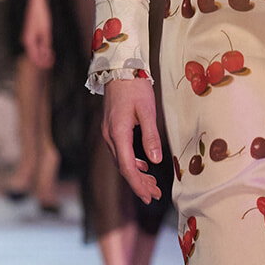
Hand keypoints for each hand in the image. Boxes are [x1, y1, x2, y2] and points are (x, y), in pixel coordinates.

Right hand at [22, 0, 52, 69]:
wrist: (37, 4)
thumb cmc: (40, 16)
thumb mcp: (46, 31)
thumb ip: (46, 44)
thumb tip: (46, 54)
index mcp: (29, 40)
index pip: (34, 57)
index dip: (42, 63)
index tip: (49, 65)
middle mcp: (26, 40)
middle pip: (34, 55)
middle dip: (43, 60)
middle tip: (52, 62)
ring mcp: (28, 37)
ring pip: (35, 51)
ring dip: (42, 55)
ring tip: (51, 56)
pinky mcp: (31, 34)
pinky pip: (35, 45)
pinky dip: (41, 49)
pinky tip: (47, 49)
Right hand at [103, 77, 162, 203]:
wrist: (118, 68)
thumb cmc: (134, 87)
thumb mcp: (147, 110)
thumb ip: (150, 136)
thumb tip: (155, 160)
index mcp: (118, 133)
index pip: (127, 167)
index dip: (138, 184)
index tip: (148, 197)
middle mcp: (110, 136)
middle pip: (124, 168)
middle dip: (139, 184)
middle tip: (155, 196)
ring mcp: (109, 133)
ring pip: (122, 161)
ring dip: (137, 174)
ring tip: (153, 185)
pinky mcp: (112, 129)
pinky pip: (121, 152)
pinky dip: (133, 163)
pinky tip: (144, 166)